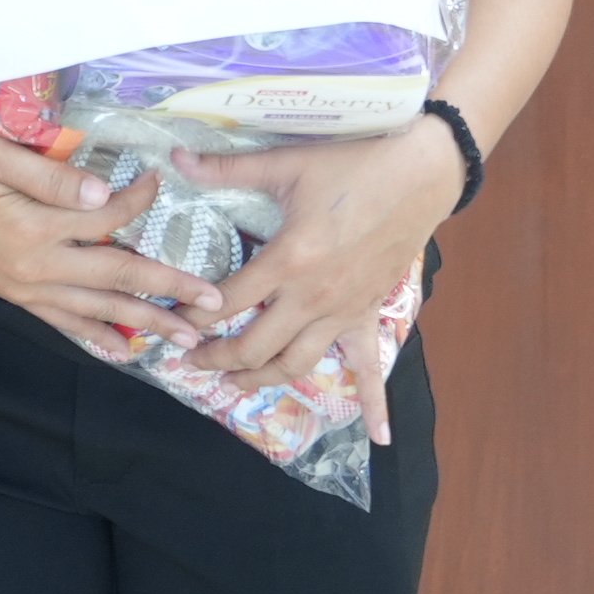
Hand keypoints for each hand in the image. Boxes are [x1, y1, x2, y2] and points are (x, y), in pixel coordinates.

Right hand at [0, 136, 204, 361]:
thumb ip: (50, 177)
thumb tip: (106, 193)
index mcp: (35, 229)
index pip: (107, 219)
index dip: (140, 201)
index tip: (162, 180)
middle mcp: (37, 268)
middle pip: (117, 279)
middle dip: (170, 290)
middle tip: (215, 304)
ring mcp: (26, 288)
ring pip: (98, 310)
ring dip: (145, 324)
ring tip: (185, 339)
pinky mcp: (16, 295)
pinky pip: (64, 323)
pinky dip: (96, 338)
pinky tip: (123, 351)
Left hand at [166, 117, 463, 421]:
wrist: (422, 172)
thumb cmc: (355, 163)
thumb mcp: (287, 163)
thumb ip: (228, 168)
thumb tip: (175, 156)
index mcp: (289, 260)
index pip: (227, 301)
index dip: (193, 314)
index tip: (171, 319)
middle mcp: (313, 297)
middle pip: (254, 346)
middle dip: (215, 359)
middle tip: (189, 360)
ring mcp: (344, 312)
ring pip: (295, 364)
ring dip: (261, 381)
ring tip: (232, 385)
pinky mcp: (369, 314)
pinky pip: (372, 367)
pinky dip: (375, 405)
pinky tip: (379, 438)